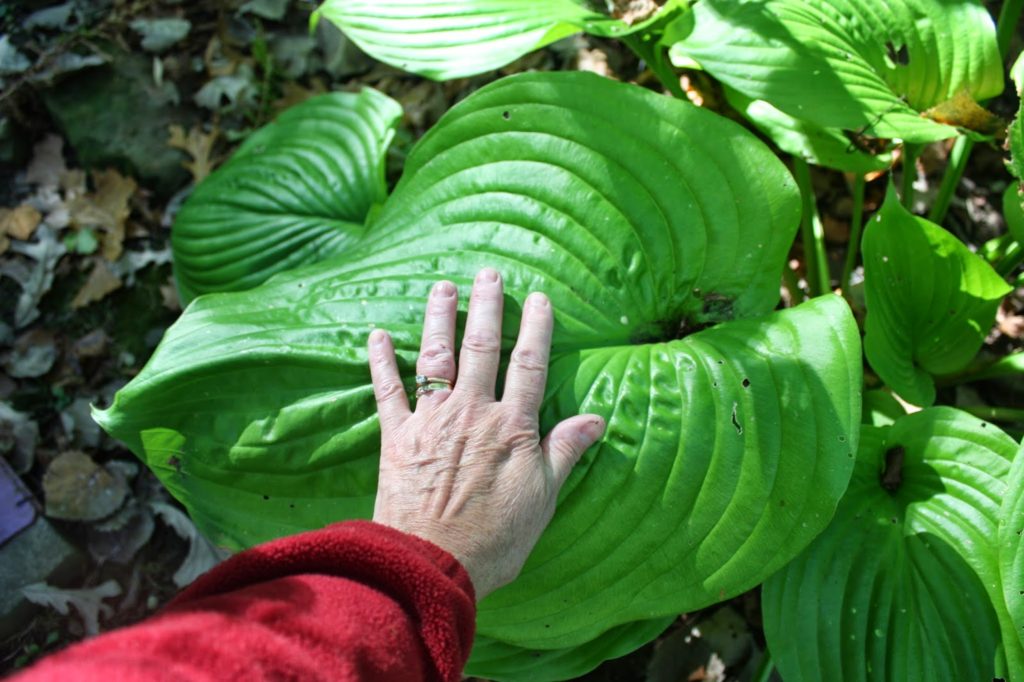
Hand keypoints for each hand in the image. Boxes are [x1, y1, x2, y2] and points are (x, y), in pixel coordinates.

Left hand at [368, 268, 605, 598]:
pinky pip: (388, 391)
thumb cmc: (494, 540)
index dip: (535, 329)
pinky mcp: (396, 438)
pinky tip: (377, 334)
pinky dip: (381, 362)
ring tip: (443, 287)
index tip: (539, 299)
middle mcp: (472, 413)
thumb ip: (564, 452)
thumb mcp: (543, 499)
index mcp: (511, 427)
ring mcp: (431, 421)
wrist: (431, 565)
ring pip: (436, 357)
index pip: (529, 365)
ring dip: (439, 319)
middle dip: (487, 307)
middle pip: (482, 348)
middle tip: (488, 273)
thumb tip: (595, 419)